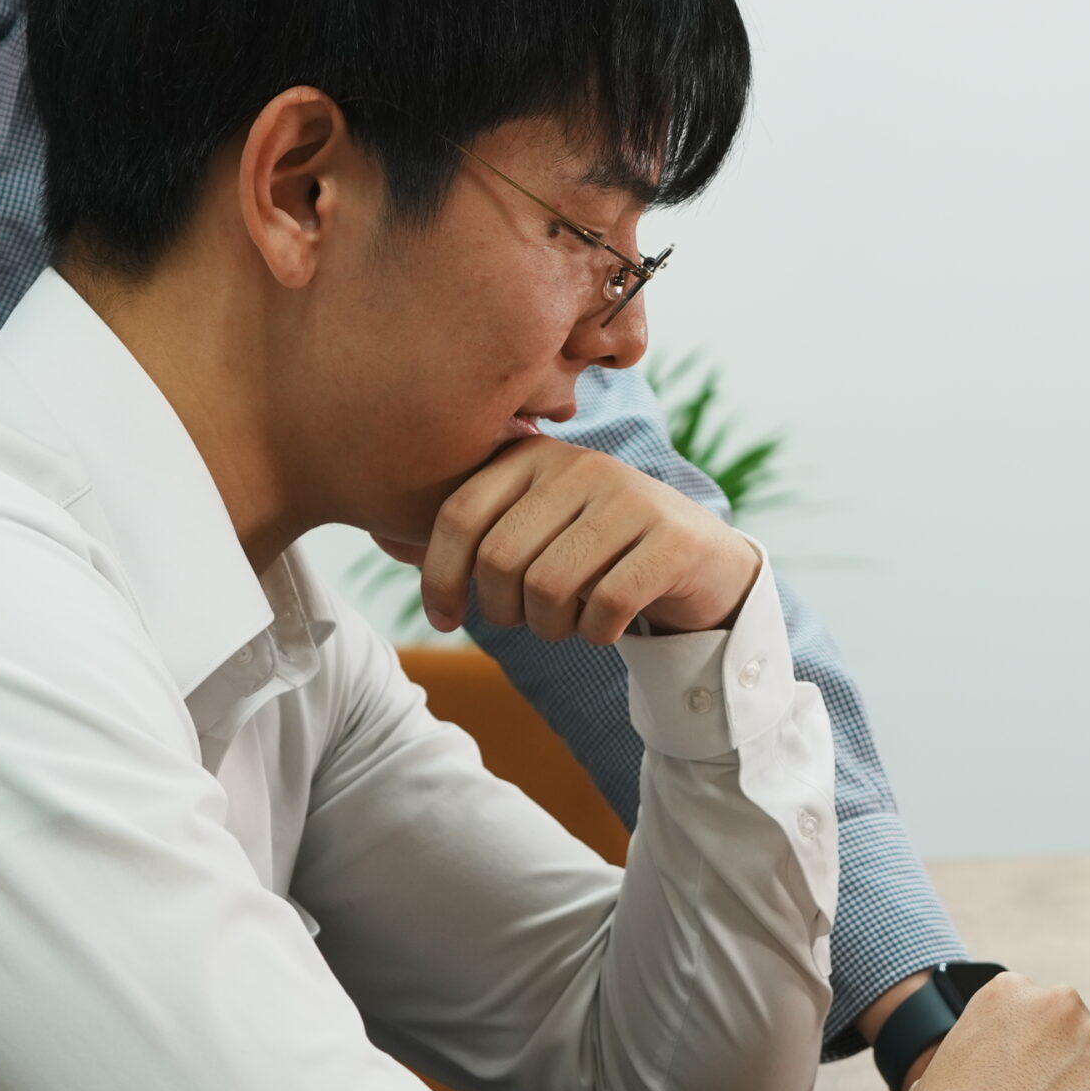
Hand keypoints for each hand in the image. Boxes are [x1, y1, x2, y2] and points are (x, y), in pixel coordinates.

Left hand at [387, 436, 760, 642]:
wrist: (702, 561)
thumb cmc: (599, 551)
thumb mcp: (536, 525)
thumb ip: (476, 528)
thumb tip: (388, 540)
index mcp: (536, 456)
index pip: (459, 514)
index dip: (439, 577)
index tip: (443, 618)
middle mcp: (583, 465)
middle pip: (501, 560)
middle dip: (503, 611)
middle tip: (526, 623)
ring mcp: (632, 498)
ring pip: (550, 587)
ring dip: (550, 628)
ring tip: (567, 624)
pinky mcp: (673, 540)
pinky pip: (605, 605)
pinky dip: (595, 634)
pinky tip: (605, 628)